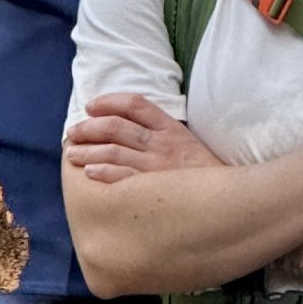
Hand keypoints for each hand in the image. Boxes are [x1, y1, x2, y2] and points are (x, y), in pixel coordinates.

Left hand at [65, 92, 220, 183]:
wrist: (230, 202)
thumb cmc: (205, 176)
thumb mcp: (189, 144)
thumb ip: (163, 133)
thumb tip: (130, 127)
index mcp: (171, 129)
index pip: (135, 104)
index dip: (109, 101)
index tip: (91, 106)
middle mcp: (162, 144)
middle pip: (116, 127)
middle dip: (89, 128)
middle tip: (73, 133)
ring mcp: (157, 167)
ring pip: (113, 151)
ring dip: (88, 151)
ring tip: (72, 154)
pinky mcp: (154, 189)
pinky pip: (123, 178)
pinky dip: (103, 173)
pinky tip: (89, 173)